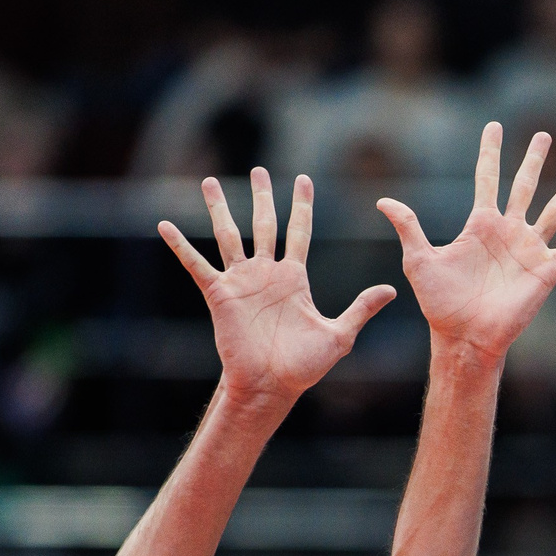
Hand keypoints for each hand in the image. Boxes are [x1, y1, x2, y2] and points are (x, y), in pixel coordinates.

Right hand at [158, 169, 393, 406]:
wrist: (272, 386)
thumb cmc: (304, 366)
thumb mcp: (339, 335)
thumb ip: (361, 309)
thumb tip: (391, 290)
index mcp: (295, 279)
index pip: (299, 232)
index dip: (302, 206)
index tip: (304, 179)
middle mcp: (267, 274)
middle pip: (265, 225)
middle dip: (262, 197)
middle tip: (259, 169)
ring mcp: (242, 282)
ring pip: (229, 236)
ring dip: (219, 209)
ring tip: (209, 182)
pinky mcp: (220, 295)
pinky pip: (197, 265)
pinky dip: (181, 246)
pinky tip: (164, 225)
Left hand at [378, 123, 555, 362]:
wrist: (465, 335)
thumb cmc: (441, 303)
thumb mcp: (419, 260)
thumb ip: (409, 227)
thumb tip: (383, 201)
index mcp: (479, 224)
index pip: (487, 179)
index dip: (490, 153)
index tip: (495, 127)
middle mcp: (508, 231)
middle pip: (525, 186)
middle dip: (534, 160)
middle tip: (544, 135)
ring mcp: (530, 248)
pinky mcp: (548, 269)